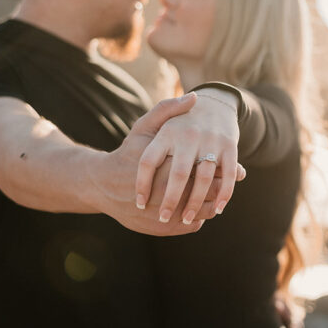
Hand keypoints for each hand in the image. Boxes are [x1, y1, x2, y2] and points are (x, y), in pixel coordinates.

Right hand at [86, 93, 218, 235]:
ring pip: (204, 211)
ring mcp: (166, 214)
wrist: (103, 185)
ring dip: (212, 202)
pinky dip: (199, 216)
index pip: (207, 167)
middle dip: (219, 184)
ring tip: (210, 191)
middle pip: (209, 191)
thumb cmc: (128, 153)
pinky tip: (195, 204)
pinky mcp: (163, 229)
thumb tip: (194, 97)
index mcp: (167, 166)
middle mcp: (167, 194)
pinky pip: (193, 225)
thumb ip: (168, 111)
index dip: (221, 164)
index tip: (224, 158)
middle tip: (221, 177)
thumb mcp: (143, 128)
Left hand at [135, 90, 244, 224]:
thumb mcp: (159, 122)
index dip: (142, 184)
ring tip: (185, 219)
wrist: (215, 102)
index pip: (149, 161)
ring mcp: (210, 141)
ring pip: (204, 178)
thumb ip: (143, 148)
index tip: (140, 203)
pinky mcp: (229, 146)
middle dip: (170, 200)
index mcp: (166, 132)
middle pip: (178, 174)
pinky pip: (228, 174)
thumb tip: (135, 166)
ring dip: (195, 202)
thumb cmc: (181, 122)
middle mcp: (188, 136)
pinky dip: (224, 194)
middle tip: (162, 218)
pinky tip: (217, 210)